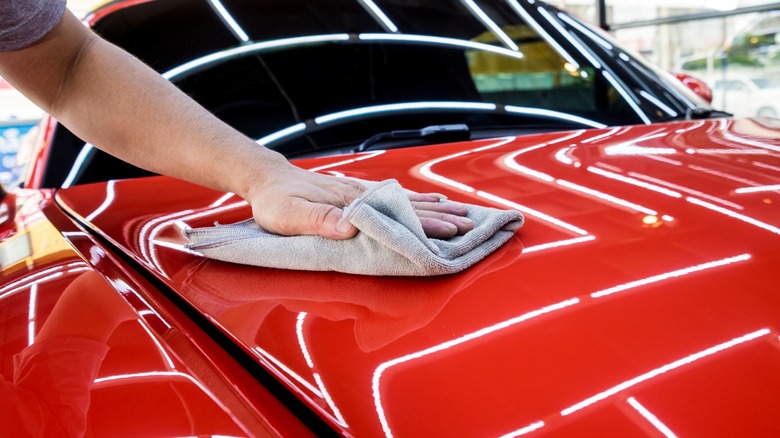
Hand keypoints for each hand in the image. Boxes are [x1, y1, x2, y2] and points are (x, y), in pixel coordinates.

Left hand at [245, 162, 472, 239]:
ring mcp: (362, 193)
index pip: (397, 217)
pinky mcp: (358, 193)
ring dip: (436, 207)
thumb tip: (351, 226)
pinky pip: (395, 197)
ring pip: (408, 200)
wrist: (267, 179)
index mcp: (352, 204)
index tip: (453, 232)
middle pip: (411, 207)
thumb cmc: (276, 202)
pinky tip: (430, 201)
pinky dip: (417, 200)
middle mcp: (362, 196)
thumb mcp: (288, 215)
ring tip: (463, 212)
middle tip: (472, 225)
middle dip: (443, 217)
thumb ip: (318, 220)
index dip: (426, 225)